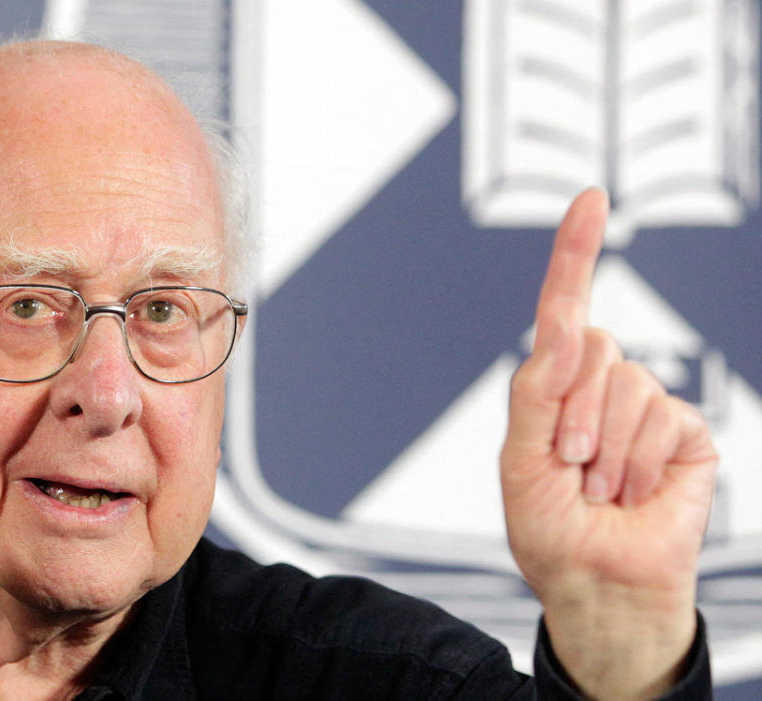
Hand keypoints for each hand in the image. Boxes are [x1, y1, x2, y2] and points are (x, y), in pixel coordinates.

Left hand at [500, 189, 716, 698]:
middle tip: (571, 466)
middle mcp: (600, 386)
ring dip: (606, 448)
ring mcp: (645, 408)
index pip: (565, 309)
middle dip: (572, 413)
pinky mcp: (686, 432)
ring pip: (629, 382)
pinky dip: (641, 461)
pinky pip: (666, 415)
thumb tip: (567, 323)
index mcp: (556, 387)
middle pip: (592, 345)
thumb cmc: (549, 525)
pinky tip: (635, 491)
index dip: (575, 254)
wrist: (594, 582)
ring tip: (600, 487)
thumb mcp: (520, 455)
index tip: (590, 198)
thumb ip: (538, 387)